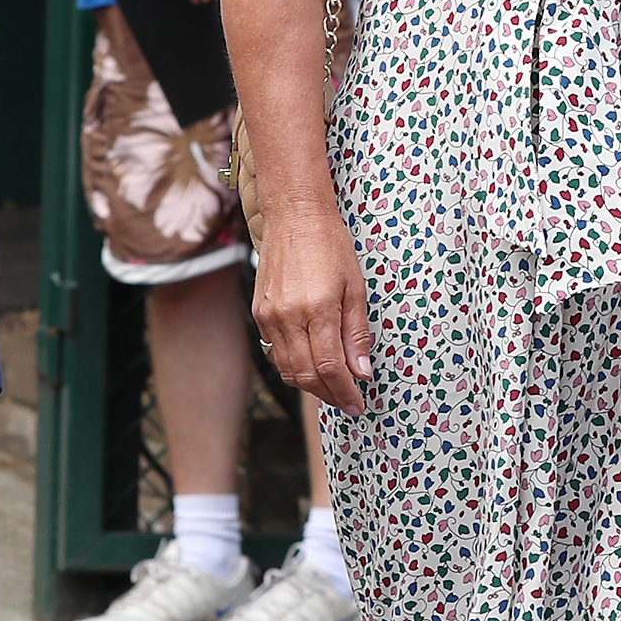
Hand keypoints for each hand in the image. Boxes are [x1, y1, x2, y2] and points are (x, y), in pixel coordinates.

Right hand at [253, 201, 372, 413]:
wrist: (293, 216)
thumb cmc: (330, 245)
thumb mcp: (355, 287)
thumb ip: (356, 333)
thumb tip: (361, 372)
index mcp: (318, 309)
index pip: (330, 368)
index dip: (345, 392)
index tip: (358, 404)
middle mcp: (288, 316)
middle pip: (306, 375)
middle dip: (329, 395)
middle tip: (348, 402)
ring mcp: (269, 316)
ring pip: (288, 369)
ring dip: (311, 386)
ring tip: (332, 389)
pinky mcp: (259, 313)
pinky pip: (275, 352)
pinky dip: (294, 367)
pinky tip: (311, 366)